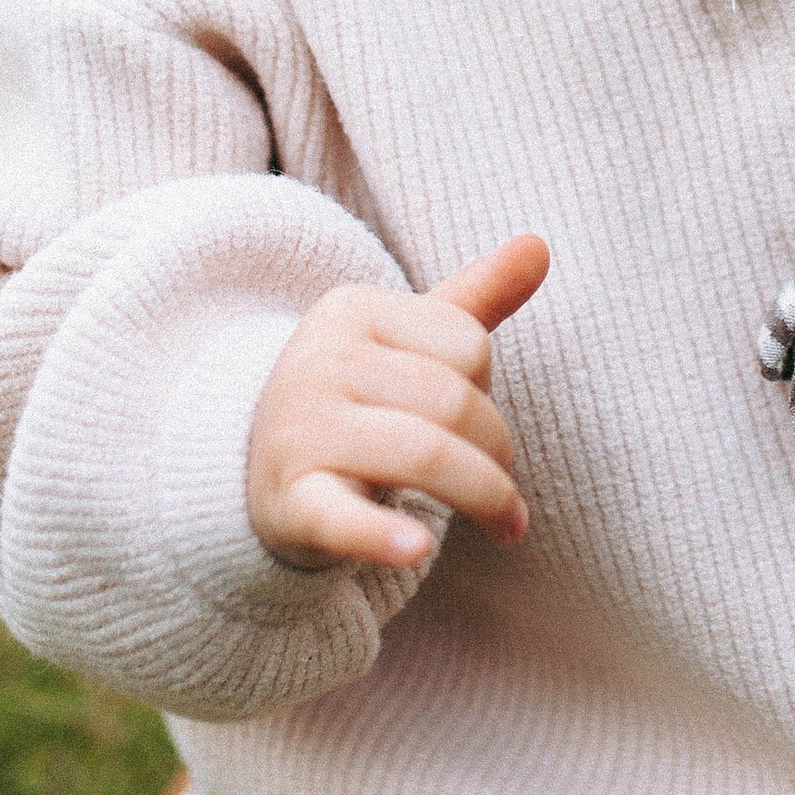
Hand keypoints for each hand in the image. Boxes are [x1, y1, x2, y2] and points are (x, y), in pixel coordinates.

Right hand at [247, 235, 549, 572]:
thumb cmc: (357, 398)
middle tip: (502, 490)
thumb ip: (475, 296)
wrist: (255, 469)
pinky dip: (382, 537)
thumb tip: (540, 245)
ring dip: (486, 498)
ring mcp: (300, 433)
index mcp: (350, 310)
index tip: (467, 418)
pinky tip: (416, 549)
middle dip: (497, 453)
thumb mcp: (408, 341)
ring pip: (426, 457)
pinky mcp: (291, 504)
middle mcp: (319, 363)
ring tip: (506, 525)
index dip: (487, 389)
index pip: (468, 346)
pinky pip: (343, 518)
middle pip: (454, 403)